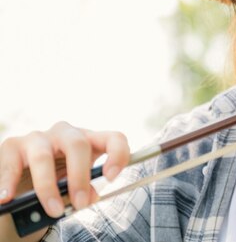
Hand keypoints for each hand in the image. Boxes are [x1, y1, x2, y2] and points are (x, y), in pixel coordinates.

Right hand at [0, 121, 129, 217]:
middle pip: (78, 145)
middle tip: (80, 203)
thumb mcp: (75, 187)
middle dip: (80, 177)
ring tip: (53, 210)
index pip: (113, 138)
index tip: (111, 176)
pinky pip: (12, 164)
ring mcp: (39, 137)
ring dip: (48, 187)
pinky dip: (9, 182)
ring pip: (44, 156)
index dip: (118, 154)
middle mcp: (66, 133)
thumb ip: (85, 190)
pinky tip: (7, 197)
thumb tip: (88, 198)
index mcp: (89, 141)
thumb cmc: (58, 182)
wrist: (25, 185)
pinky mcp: (13, 146)